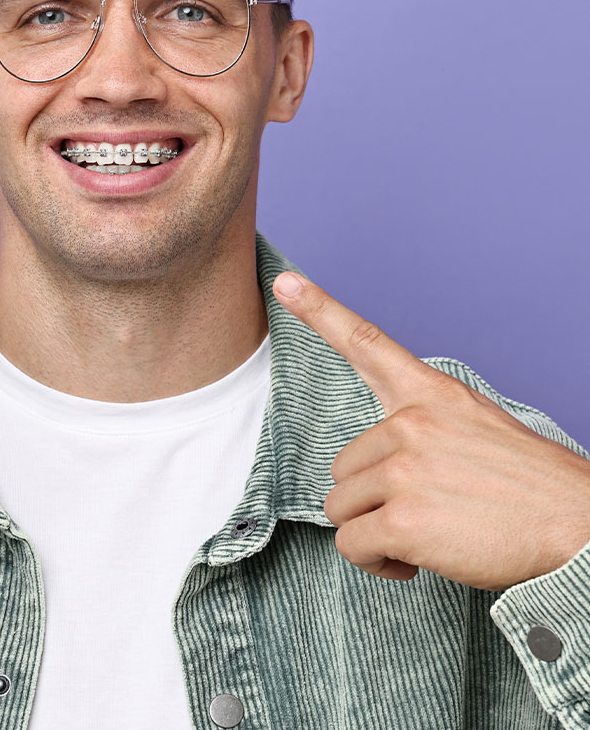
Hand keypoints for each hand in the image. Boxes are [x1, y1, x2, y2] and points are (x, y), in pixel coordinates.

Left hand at [272, 271, 589, 591]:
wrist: (582, 529)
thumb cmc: (529, 487)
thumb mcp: (476, 428)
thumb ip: (423, 427)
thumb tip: (383, 458)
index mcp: (431, 395)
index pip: (365, 342)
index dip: (319, 309)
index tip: (285, 283)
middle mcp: (411, 424)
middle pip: (343, 466)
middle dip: (373, 497)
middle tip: (423, 511)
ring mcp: (404, 470)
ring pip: (342, 506)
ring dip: (373, 530)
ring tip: (424, 535)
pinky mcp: (403, 519)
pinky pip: (351, 544)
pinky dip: (375, 562)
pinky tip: (412, 562)